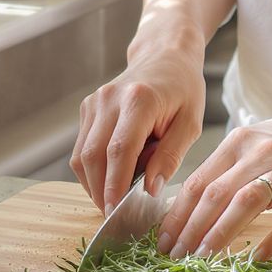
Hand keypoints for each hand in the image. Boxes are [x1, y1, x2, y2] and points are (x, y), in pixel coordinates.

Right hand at [71, 45, 205, 214]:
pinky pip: (82, 148)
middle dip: (99, 190)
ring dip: (93, 183)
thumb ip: (170, 157)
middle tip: (113, 215)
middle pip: (93, 155)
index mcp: (139, 100)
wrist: (165, 56)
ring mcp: (94, 102)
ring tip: (113, 200)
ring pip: (81, 155)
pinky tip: (110, 179)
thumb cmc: (183, 90)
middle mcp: (109, 98)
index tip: (116, 211)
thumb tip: (150, 190)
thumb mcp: (190, 124)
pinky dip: (92, 170)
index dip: (114, 184)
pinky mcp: (87, 108)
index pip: (119, 150)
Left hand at [156, 90, 271, 259]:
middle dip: (190, 228)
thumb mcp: (256, 145)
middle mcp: (259, 152)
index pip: (199, 181)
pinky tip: (257, 258)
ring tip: (203, 258)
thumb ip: (229, 171)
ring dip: (221, 232)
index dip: (177, 213)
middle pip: (215, 193)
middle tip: (174, 257)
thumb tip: (192, 209)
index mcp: (238, 143)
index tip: (162, 240)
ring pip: (246, 201)